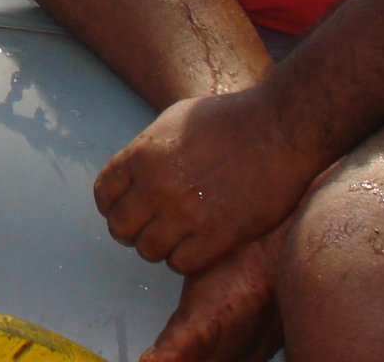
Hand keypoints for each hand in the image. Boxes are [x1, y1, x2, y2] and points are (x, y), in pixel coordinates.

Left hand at [94, 90, 324, 274]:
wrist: (279, 129)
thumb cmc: (230, 119)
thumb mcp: (173, 121)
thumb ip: (148, 149)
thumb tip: (135, 171)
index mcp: (141, 155)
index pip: (104, 194)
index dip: (111, 205)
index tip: (125, 208)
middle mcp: (156, 187)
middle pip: (120, 228)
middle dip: (131, 230)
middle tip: (149, 226)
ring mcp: (186, 213)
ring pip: (149, 251)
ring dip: (159, 246)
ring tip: (176, 235)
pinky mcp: (219, 235)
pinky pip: (183, 264)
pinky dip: (186, 259)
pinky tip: (198, 244)